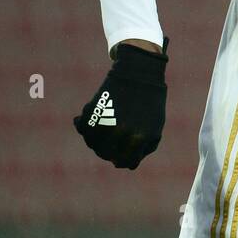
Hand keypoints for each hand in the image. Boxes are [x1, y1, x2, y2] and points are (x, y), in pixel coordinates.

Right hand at [73, 38, 168, 169]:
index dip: (122, 159)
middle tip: (110, 139)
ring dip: (95, 139)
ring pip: (92, 143)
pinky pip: (82, 129)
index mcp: (139, 138)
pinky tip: (92, 118)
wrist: (139, 73)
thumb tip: (125, 165)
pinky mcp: (92, 111)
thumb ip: (143, 149)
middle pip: (106, 154)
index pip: (124, 162)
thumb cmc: (149, 103)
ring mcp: (105, 121)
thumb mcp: (155, 128)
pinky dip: (84, 127)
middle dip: (108, 150)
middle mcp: (121, 132)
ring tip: (102, 128)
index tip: (121, 152)